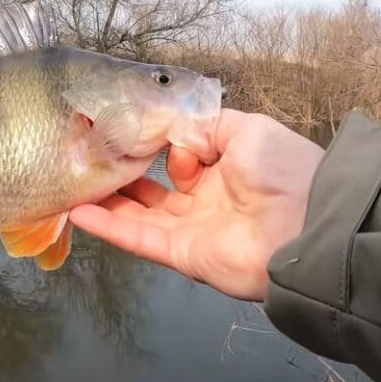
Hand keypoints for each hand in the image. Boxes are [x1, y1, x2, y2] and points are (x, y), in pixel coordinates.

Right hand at [70, 110, 324, 300]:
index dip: (154, 140)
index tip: (120, 127)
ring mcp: (192, 228)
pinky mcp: (181, 254)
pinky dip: (107, 227)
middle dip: (122, 171)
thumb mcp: (246, 129)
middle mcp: (206, 197)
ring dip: (106, 199)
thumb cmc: (280, 171)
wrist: (307, 228)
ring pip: (138, 212)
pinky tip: (77, 212)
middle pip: (153, 185)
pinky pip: (138, 238)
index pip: (179, 152)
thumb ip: (203, 126)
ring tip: (73, 182)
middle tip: (88, 156)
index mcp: (225, 166)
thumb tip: (167, 135)